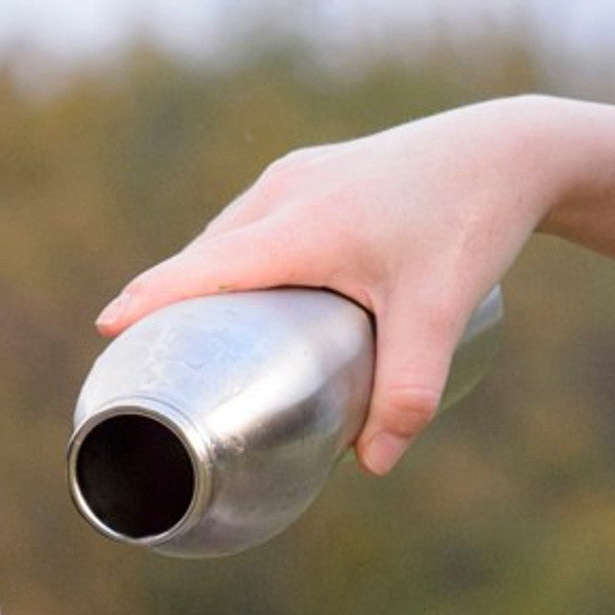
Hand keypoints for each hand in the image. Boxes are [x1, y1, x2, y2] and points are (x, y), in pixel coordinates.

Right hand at [97, 96, 614, 474]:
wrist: (508, 148)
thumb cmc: (468, 224)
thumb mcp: (440, 315)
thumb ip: (408, 393)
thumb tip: (374, 466)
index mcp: (298, 228)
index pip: (201, 268)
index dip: (149, 298)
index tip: (106, 330)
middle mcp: (284, 194)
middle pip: (204, 254)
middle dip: (168, 300)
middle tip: (148, 357)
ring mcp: (296, 177)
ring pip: (226, 235)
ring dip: (200, 278)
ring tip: (189, 333)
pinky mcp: (312, 174)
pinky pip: (248, 221)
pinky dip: (229, 256)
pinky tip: (238, 286)